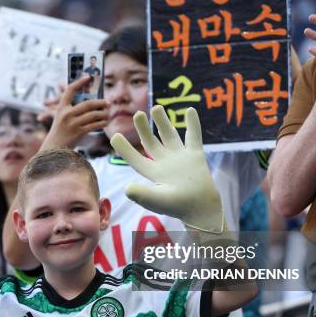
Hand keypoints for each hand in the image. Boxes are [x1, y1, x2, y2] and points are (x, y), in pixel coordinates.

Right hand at [41, 76, 108, 149]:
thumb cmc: (60, 131)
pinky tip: (105, 122)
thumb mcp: (60, 117)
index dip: (79, 82)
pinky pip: (94, 125)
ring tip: (108, 114)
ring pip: (93, 115)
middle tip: (108, 102)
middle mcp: (66, 114)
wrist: (54, 148)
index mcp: (61, 107)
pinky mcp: (78, 132)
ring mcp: (72, 123)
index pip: (70, 90)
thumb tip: (85, 100)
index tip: (88, 77)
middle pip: (87, 104)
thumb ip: (70, 107)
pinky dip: (101, 123)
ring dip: (103, 114)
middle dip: (100, 102)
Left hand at [110, 106, 223, 232]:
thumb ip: (141, 194)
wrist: (201, 209)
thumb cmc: (177, 206)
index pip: (136, 159)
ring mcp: (180, 159)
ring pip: (170, 136)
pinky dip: (193, 124)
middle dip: (144, 129)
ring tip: (157, 107)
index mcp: (153, 174)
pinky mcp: (195, 156)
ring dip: (163, 122)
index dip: (125, 149)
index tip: (114, 136)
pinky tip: (190, 110)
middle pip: (151, 143)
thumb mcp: (156, 200)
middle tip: (137, 114)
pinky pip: (194, 136)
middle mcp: (165, 164)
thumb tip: (126, 188)